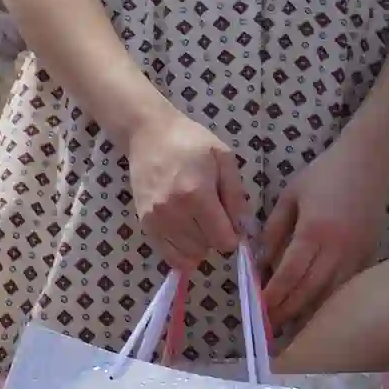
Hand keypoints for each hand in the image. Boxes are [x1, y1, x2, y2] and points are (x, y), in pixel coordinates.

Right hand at [124, 107, 250, 270]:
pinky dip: (180, 253)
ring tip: (197, 222)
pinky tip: (185, 235)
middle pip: (206, 248)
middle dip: (215, 237)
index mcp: (196, 194)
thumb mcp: (223, 159)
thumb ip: (236, 195)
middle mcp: (173, 212)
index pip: (223, 240)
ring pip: (187, 255)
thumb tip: (244, 228)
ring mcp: (155, 219)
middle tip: (212, 215)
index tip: (230, 219)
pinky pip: (167, 255)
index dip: (233, 234)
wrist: (147, 133)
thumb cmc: (190, 142)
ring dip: (198, 245)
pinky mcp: (144, 222)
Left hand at [259, 140, 385, 335]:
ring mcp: (357, 254)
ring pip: (331, 293)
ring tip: (289, 326)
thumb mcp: (289, 197)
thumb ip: (274, 231)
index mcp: (314, 231)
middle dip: (288, 310)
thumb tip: (261, 263)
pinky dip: (330, 300)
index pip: (290, 274)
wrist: (369, 162)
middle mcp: (338, 248)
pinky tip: (316, 310)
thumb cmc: (323, 175)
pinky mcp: (370, 255)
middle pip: (310, 290)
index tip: (258, 309)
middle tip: (269, 326)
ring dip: (309, 312)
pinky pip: (347, 285)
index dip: (273, 295)